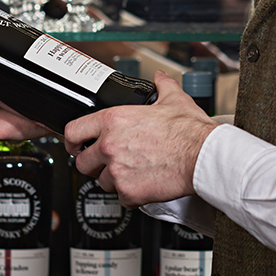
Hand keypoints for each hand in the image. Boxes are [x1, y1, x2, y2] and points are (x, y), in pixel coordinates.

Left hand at [64, 71, 218, 207]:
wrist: (203, 157)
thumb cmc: (190, 131)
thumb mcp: (173, 99)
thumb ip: (161, 85)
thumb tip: (159, 78)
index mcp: (114, 120)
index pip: (73, 131)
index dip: (72, 140)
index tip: (76, 144)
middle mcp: (111, 146)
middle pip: (82, 162)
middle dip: (93, 163)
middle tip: (107, 162)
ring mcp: (118, 171)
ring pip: (100, 182)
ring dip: (112, 179)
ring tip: (131, 172)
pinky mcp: (129, 192)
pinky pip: (120, 198)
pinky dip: (130, 194)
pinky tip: (143, 183)